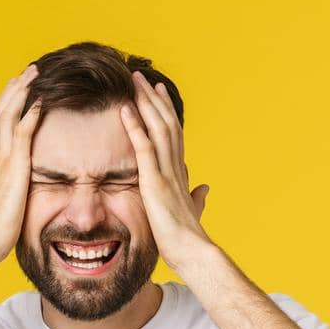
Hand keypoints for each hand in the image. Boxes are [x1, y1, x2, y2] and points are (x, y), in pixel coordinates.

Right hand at [0, 64, 43, 259]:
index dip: (6, 101)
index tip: (16, 86)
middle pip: (1, 110)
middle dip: (14, 89)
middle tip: (28, 70)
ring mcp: (3, 158)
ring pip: (9, 114)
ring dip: (22, 92)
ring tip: (34, 74)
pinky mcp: (15, 167)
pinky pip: (22, 133)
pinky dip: (30, 114)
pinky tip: (40, 100)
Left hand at [118, 69, 212, 271]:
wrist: (192, 252)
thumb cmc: (189, 238)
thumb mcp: (192, 212)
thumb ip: (196, 198)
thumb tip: (203, 189)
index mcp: (180, 172)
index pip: (173, 134)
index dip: (166, 111)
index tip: (158, 93)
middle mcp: (175, 166)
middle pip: (166, 122)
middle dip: (153, 98)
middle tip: (142, 76)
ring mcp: (166, 172)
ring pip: (157, 127)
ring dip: (145, 102)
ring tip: (134, 81)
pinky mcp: (155, 182)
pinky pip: (144, 148)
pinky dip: (135, 126)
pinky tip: (126, 108)